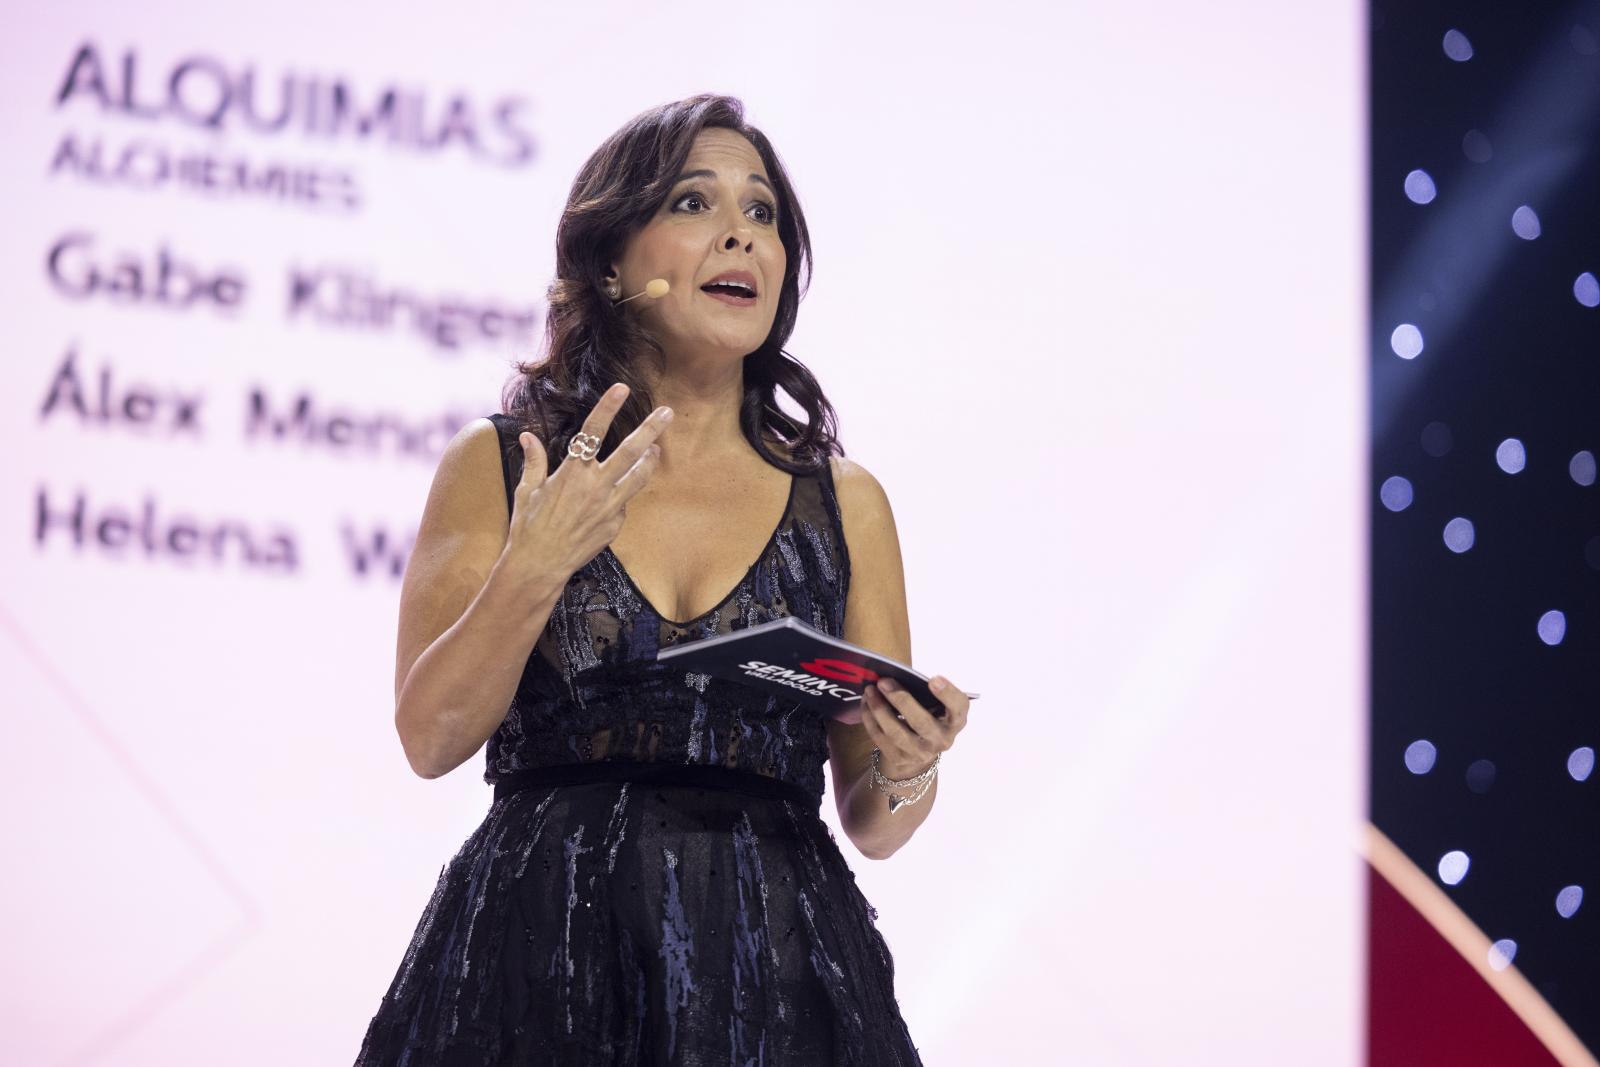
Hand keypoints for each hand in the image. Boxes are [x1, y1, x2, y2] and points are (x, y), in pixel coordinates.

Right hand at [501, 382, 672, 583]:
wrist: (539, 565)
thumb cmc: (529, 527)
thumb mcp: (527, 490)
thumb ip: (534, 461)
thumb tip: (527, 436)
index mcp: (572, 472)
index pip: (592, 431)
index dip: (607, 407)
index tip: (621, 388)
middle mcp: (595, 486)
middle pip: (630, 451)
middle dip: (651, 430)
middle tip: (667, 413)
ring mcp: (608, 506)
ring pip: (639, 476)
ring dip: (650, 460)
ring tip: (656, 449)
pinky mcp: (615, 524)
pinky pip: (624, 503)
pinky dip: (622, 495)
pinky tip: (614, 497)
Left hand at [859, 675, 969, 777]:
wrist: (920, 750)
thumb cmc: (930, 716)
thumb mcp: (937, 705)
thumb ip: (926, 692)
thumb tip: (895, 676)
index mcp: (955, 721)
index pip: (958, 708)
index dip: (947, 694)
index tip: (933, 679)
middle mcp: (941, 740)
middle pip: (921, 722)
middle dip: (900, 700)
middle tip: (884, 682)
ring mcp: (920, 753)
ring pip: (896, 732)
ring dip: (879, 709)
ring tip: (869, 691)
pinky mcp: (899, 759)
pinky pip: (880, 738)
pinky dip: (870, 718)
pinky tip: (866, 703)